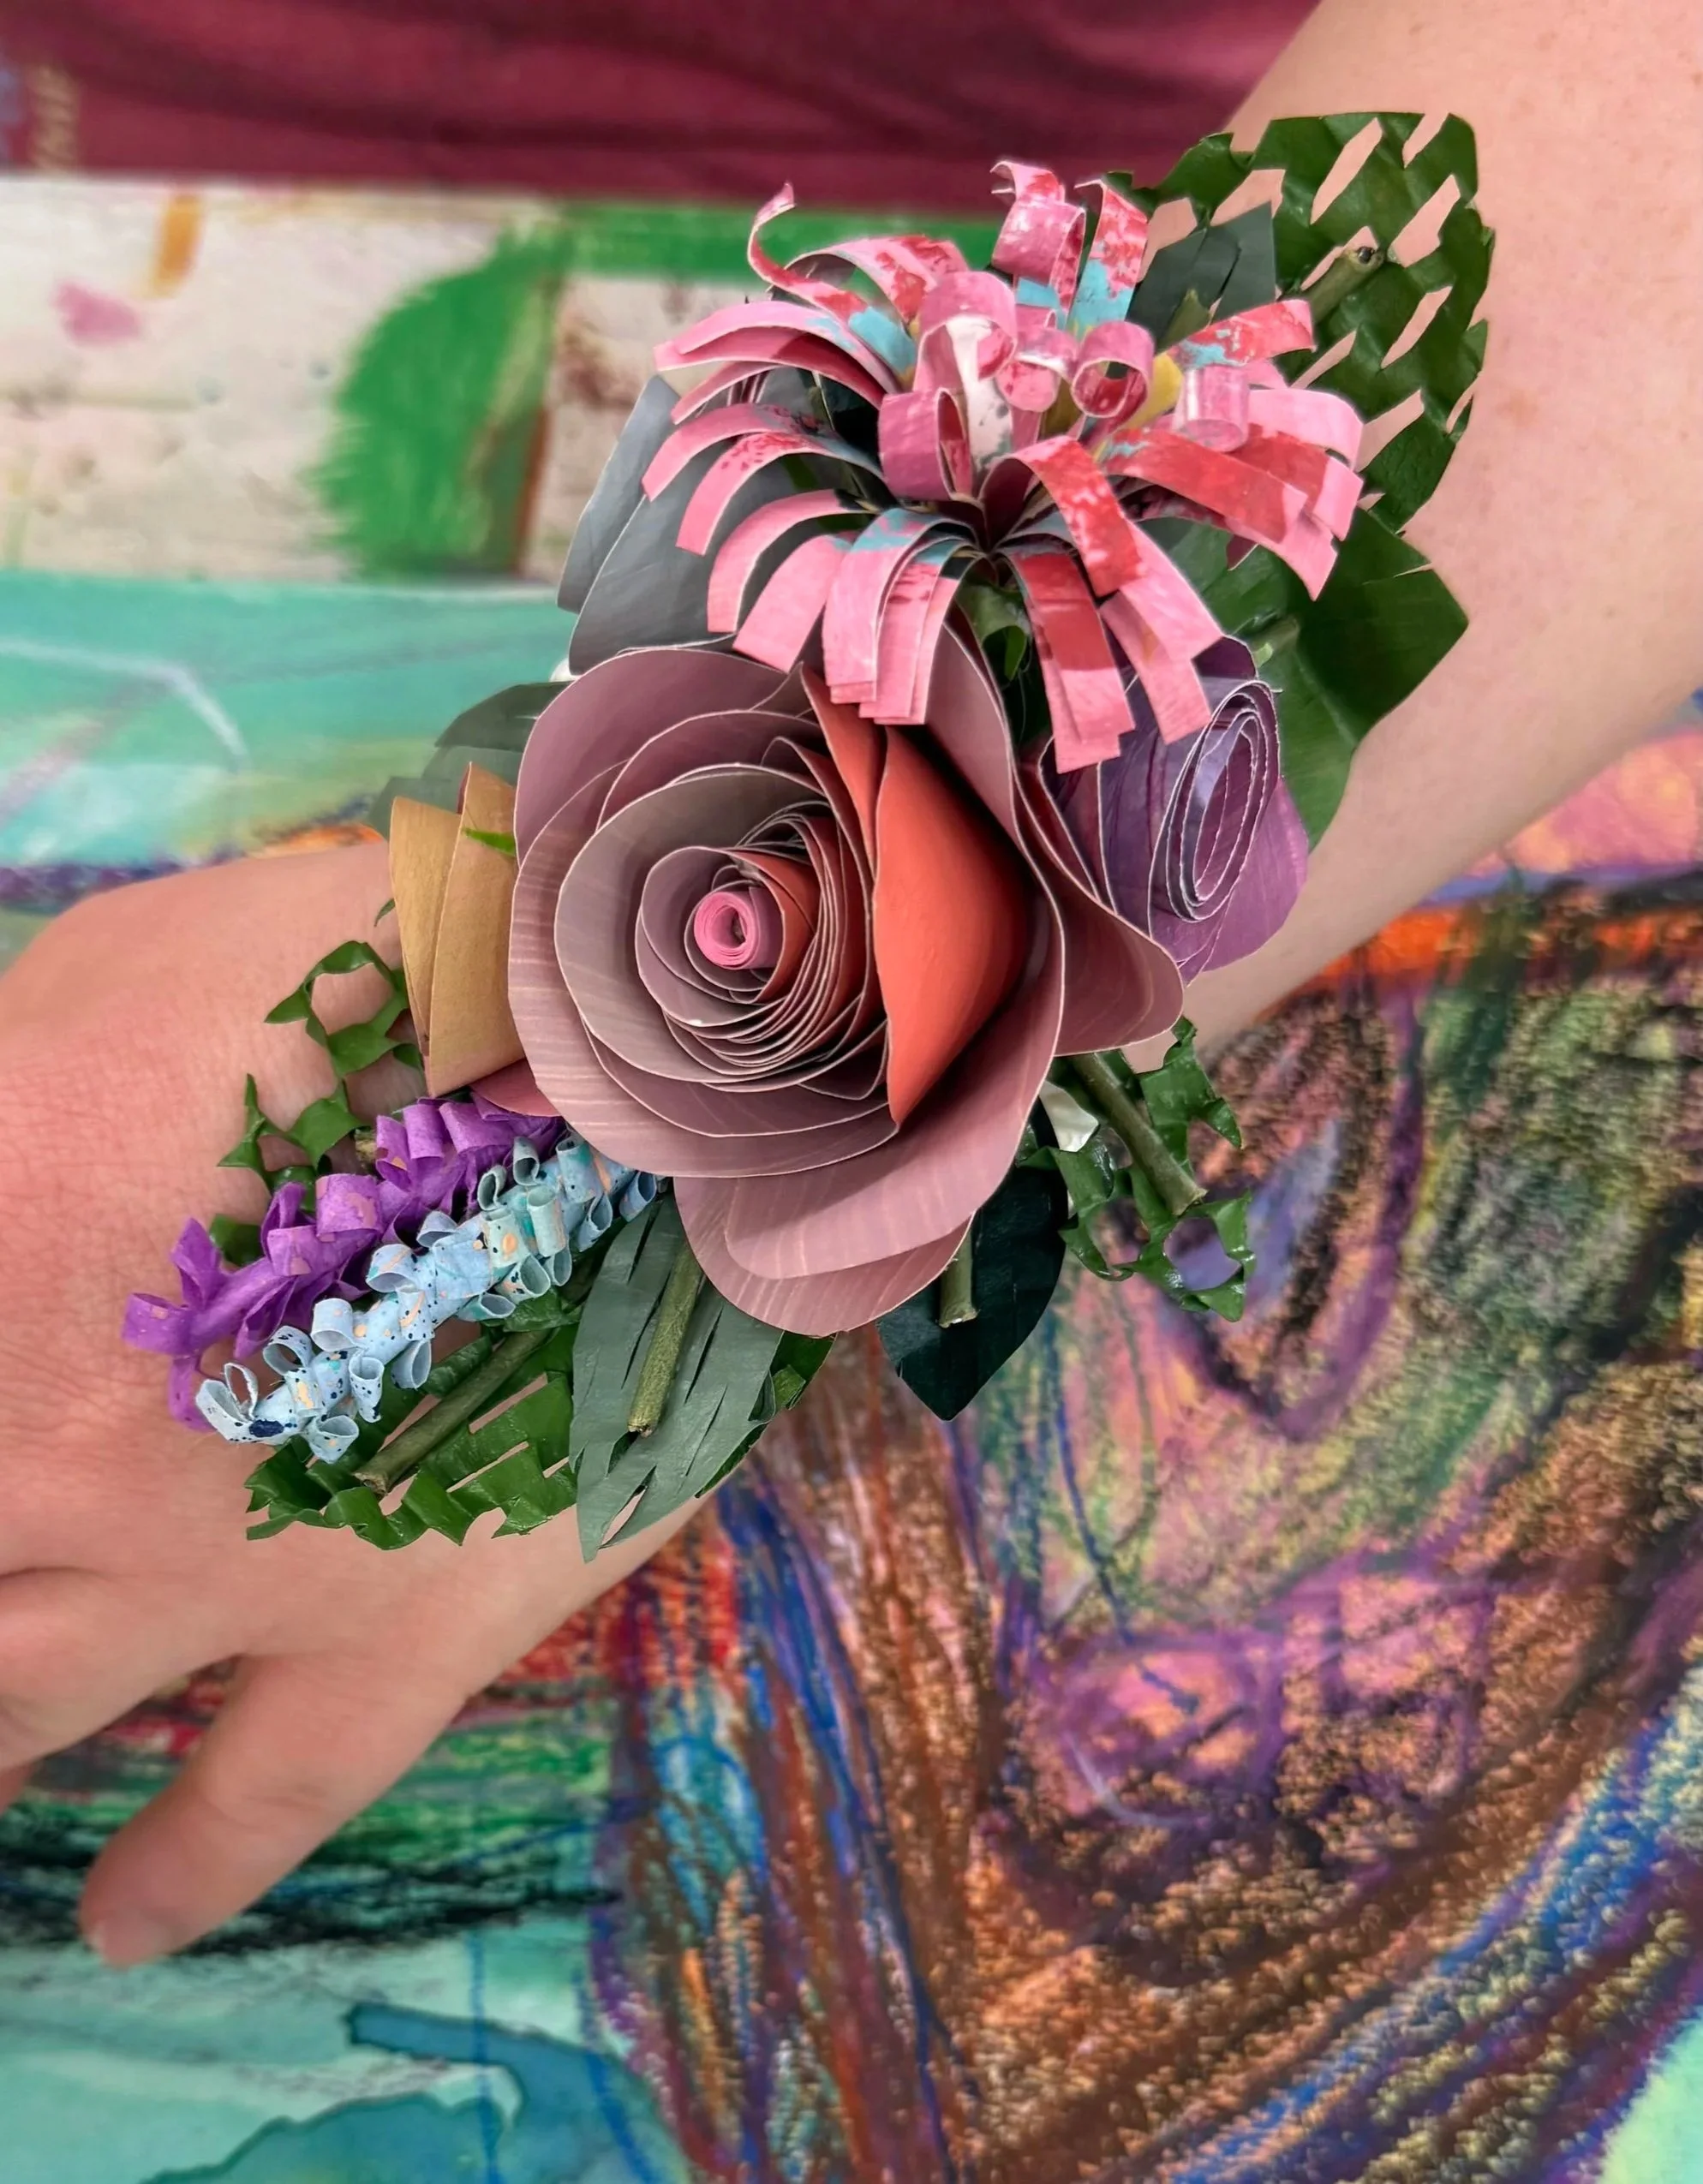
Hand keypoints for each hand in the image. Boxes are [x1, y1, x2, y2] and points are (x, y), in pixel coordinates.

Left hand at [0, 847, 688, 1964]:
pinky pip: (247, 1805)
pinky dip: (170, 1871)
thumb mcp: (147, 955)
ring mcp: (199, 1569)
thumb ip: (21, 1076)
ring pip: (4, 1709)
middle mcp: (43, 1434)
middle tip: (27, 1503)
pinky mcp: (375, 1642)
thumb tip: (4, 1172)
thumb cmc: (403, 961)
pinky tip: (116, 1917)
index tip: (8, 1335)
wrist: (661, 1061)